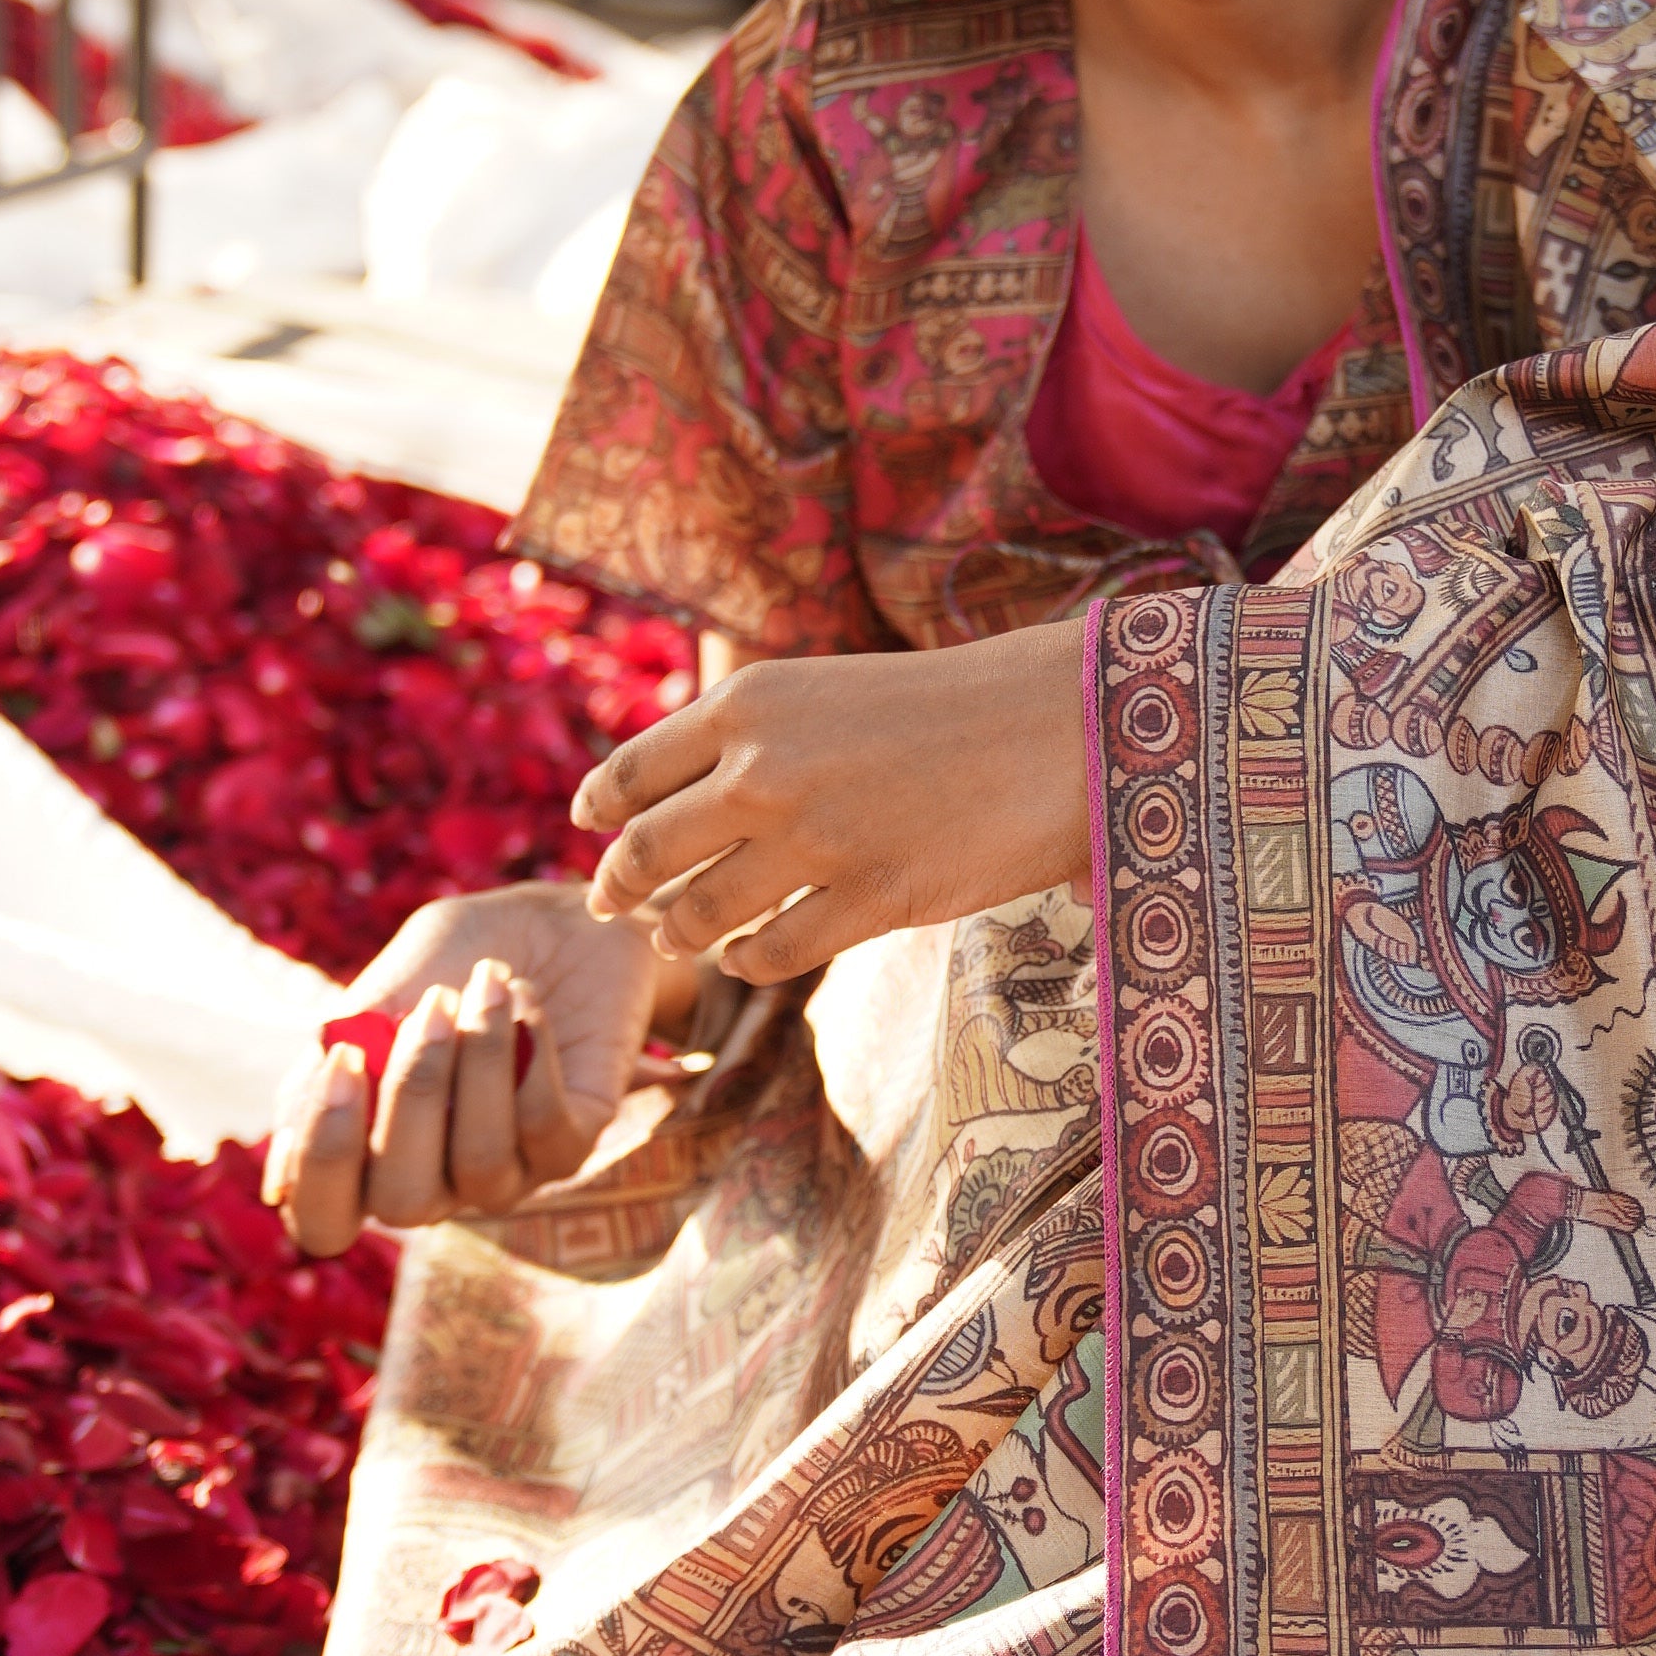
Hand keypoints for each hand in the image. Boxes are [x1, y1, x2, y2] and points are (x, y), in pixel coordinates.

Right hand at [265, 884, 670, 1256]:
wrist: (556, 921)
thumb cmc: (452, 960)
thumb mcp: (379, 994)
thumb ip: (331, 1067)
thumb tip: (281, 1160)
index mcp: (369, 1157)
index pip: (325, 1222)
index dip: (322, 1163)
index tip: (341, 1064)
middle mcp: (435, 1184)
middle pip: (403, 1203)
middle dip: (412, 1096)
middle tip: (433, 1003)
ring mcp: (507, 1174)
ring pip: (480, 1162)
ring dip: (481, 1061)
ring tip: (488, 980)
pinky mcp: (573, 1146)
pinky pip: (545, 1127)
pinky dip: (532, 1052)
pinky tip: (526, 999)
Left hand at [572, 623, 1091, 982]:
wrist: (1060, 723)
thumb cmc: (950, 706)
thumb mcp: (827, 691)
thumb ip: (751, 738)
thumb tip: (678, 806)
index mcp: (749, 703)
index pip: (630, 772)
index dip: (600, 812)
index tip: (594, 830)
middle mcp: (763, 770)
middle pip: (646, 852)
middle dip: (619, 887)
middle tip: (612, 906)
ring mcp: (813, 840)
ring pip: (700, 914)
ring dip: (680, 934)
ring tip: (679, 940)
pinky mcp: (869, 899)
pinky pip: (771, 955)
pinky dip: (748, 963)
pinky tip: (751, 959)